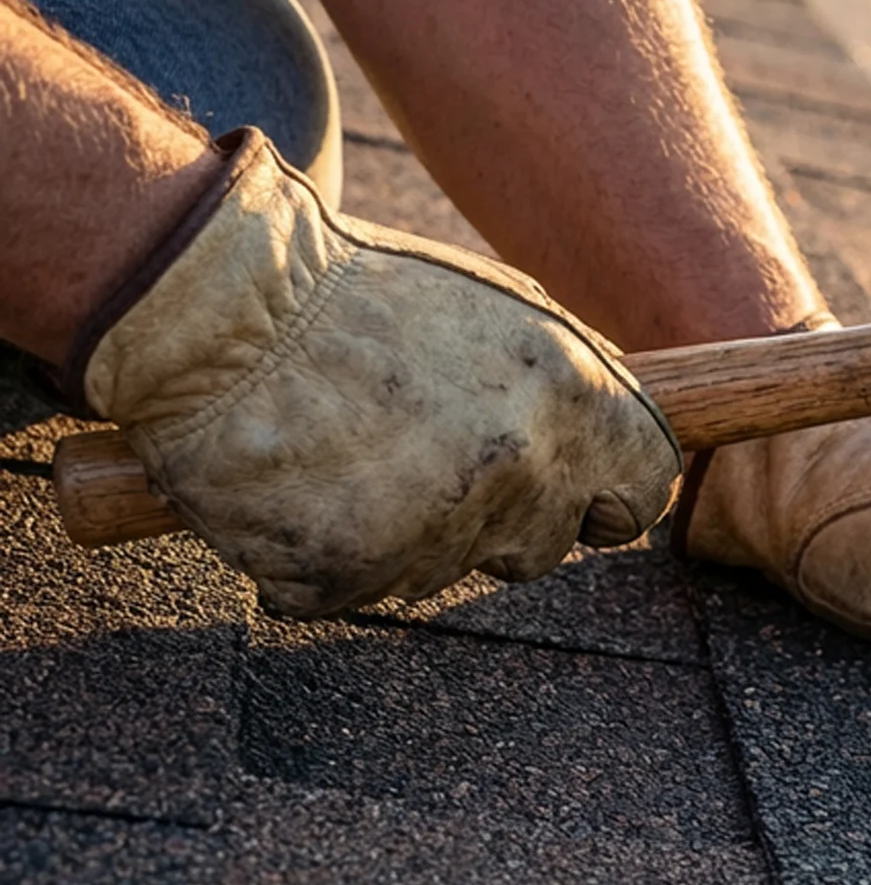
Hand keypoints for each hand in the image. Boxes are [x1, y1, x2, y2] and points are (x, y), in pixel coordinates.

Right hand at [64, 129, 681, 616]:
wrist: (212, 307)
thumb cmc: (357, 295)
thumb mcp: (497, 308)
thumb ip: (573, 384)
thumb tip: (624, 450)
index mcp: (571, 396)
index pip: (645, 490)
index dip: (613, 497)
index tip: (588, 499)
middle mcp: (519, 469)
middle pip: (546, 548)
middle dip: (503, 519)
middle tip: (427, 456)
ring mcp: (435, 530)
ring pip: (447, 570)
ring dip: (409, 531)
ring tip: (349, 450)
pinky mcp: (349, 572)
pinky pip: (359, 589)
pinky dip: (330, 554)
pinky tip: (302, 487)